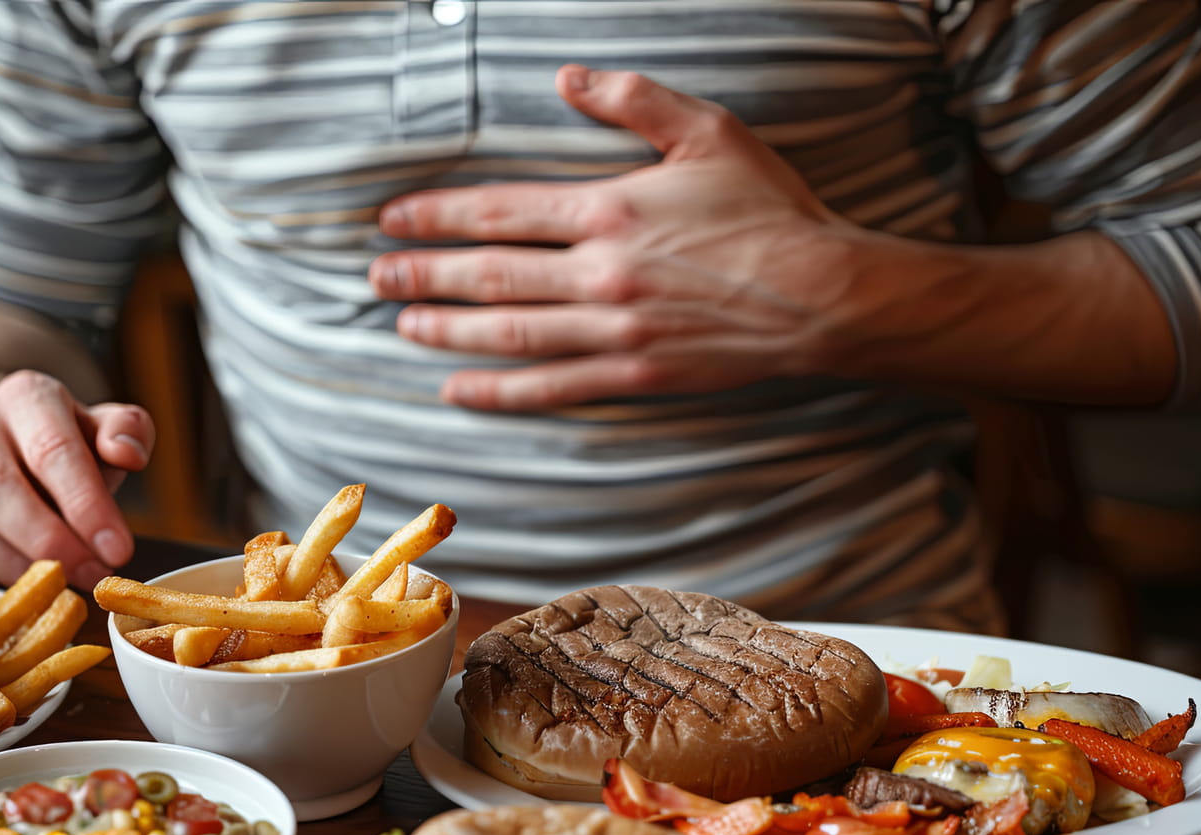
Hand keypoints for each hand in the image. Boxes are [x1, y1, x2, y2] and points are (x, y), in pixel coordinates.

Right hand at [0, 370, 154, 590]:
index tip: (119, 551)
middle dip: (50, 544)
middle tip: (90, 575)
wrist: (0, 448)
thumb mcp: (103, 433)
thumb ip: (127, 433)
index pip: (53, 451)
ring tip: (54, 584)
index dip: (87, 507)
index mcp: (25, 397)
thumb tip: (127, 452)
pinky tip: (3, 592)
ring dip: (12, 567)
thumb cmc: (62, 451)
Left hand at [369, 64, 858, 409]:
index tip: (394, 218)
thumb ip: (634, 101)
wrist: (823, 295)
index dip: (438, 215)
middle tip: (378, 277)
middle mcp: (601, 272)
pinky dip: (499, 391)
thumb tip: (567, 78)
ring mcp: (614, 330)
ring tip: (404, 325)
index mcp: (610, 207)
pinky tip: (458, 390)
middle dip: (426, 273)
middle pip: (490, 274)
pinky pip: (552, 385)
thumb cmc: (769, 210)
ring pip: (510, 331)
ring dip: (449, 330)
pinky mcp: (634, 374)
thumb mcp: (709, 132)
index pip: (500, 211)